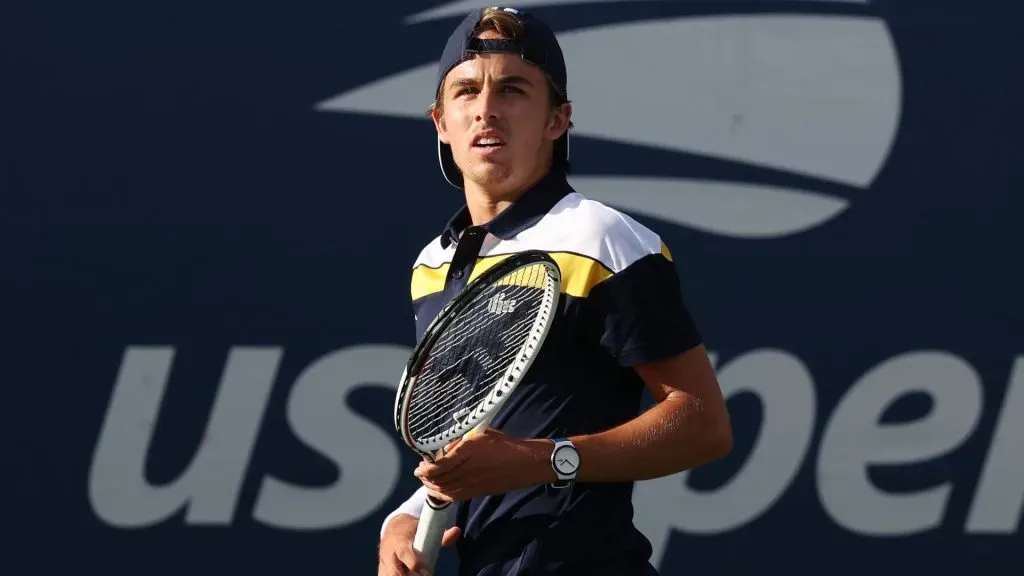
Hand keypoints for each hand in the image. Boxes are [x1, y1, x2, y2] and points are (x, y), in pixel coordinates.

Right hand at [378, 513, 460, 575]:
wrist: (393, 528)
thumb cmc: (412, 530)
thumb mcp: (423, 528)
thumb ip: (441, 535)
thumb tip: (457, 531)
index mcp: (399, 541)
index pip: (405, 553)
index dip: (415, 564)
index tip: (428, 572)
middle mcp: (389, 553)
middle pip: (394, 571)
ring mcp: (384, 562)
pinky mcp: (382, 569)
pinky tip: (405, 575)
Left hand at [414, 428, 551, 502]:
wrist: (524, 463)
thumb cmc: (504, 444)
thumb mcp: (482, 433)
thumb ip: (462, 440)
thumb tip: (446, 447)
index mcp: (469, 451)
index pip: (440, 464)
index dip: (426, 467)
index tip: (419, 465)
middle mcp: (468, 469)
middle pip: (440, 479)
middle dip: (426, 477)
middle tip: (420, 472)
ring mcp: (473, 483)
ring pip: (446, 490)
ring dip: (432, 487)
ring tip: (426, 481)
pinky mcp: (477, 492)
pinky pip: (455, 497)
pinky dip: (444, 495)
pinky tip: (439, 491)